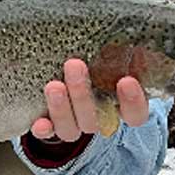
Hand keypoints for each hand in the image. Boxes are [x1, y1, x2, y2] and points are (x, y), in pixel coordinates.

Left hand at [30, 58, 148, 141]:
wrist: (70, 80)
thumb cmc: (98, 64)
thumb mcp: (113, 59)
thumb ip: (123, 52)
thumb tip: (133, 39)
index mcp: (120, 107)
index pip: (135, 114)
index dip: (133, 102)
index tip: (127, 81)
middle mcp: (98, 120)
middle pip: (94, 118)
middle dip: (83, 93)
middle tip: (74, 65)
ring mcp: (75, 126)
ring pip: (70, 128)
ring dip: (62, 108)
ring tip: (54, 86)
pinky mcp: (52, 128)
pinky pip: (48, 134)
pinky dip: (44, 129)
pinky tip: (39, 123)